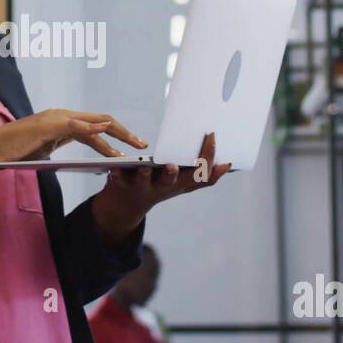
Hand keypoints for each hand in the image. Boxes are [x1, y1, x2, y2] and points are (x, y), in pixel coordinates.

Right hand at [0, 109, 146, 164]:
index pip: (96, 125)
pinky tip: (108, 136)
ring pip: (95, 123)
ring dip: (117, 135)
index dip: (117, 134)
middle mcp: (62, 115)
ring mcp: (56, 118)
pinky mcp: (49, 126)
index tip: (132, 145)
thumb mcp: (45, 150)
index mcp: (62, 121)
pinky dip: (94, 130)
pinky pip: (77, 126)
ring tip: (133, 147)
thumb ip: (60, 146)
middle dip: (125, 132)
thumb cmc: (16, 153)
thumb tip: (76, 155)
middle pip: (102, 120)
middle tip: (142, 145)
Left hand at [96, 132, 232, 217]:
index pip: (200, 174)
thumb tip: (227, 165)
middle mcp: (163, 187)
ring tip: (144, 168)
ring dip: (144, 176)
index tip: (211, 136)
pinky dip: (117, 174)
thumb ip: (204, 176)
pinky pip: (118, 179)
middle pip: (171, 183)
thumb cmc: (160, 186)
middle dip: (172, 175)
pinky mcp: (121, 183)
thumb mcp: (184, 184)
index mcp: (181, 184)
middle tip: (173, 166)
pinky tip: (115, 169)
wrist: (126, 205)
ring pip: (143, 183)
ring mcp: (142, 187)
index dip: (208, 157)